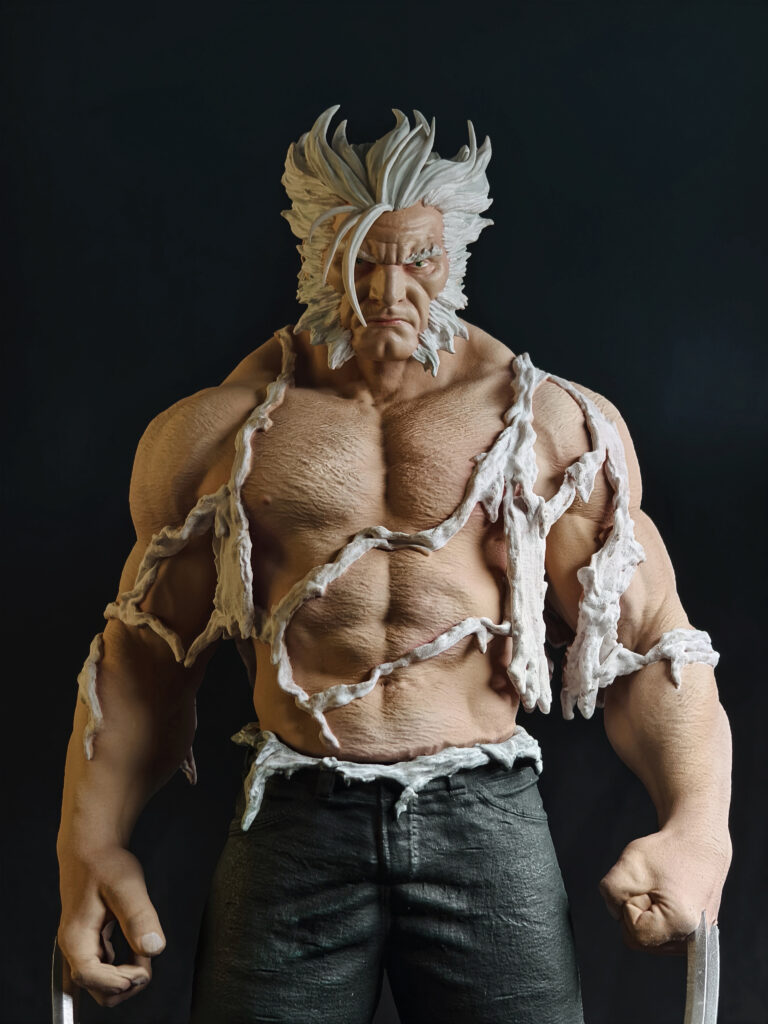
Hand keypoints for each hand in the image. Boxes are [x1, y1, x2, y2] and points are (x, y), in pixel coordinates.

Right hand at [57, 845, 164, 1006]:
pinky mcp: (92, 942)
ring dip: (127, 973)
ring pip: (103, 981)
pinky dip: (125, 964)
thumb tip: (154, 948)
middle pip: (97, 987)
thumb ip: (139, 917)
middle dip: (125, 981)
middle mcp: (75, 947)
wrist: (93, 848)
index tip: (141, 973)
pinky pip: (107, 967)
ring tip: (144, 946)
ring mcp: (82, 946)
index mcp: (76, 937)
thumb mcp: (127, 887)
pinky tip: (137, 945)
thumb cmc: (105, 863)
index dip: (116, 981)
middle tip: (147, 958)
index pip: (89, 976)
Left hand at [599, 825, 730, 954]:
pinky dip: (655, 917)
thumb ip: (611, 893)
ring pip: (648, 940)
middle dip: (637, 910)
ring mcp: (696, 942)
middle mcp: (694, 941)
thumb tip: (616, 914)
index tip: (646, 885)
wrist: (699, 844)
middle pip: (640, 941)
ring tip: (661, 891)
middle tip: (653, 887)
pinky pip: (660, 936)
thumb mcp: (629, 865)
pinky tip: (666, 899)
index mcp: (682, 925)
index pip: (633, 933)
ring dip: (645, 913)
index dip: (631, 905)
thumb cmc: (668, 851)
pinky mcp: (695, 938)